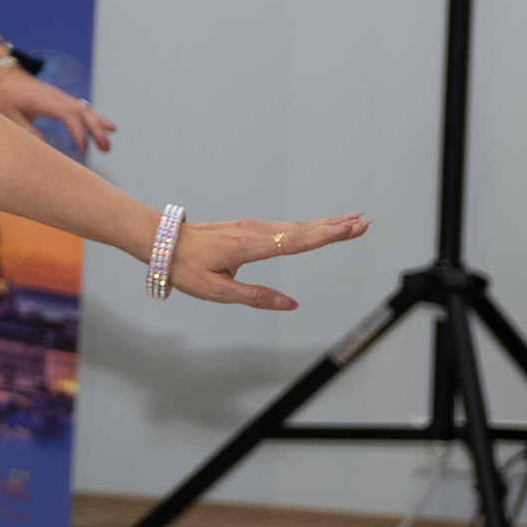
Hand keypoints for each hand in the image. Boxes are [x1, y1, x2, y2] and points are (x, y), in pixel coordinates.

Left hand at [0, 65, 114, 152]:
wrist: (5, 76)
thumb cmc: (6, 97)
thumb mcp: (10, 116)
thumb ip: (27, 131)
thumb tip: (44, 149)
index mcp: (43, 101)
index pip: (67, 114)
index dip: (78, 130)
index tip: (84, 148)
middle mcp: (56, 97)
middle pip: (82, 111)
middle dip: (96, 129)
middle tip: (105, 148)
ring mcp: (61, 97)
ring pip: (86, 109)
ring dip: (99, 126)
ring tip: (109, 144)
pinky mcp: (63, 99)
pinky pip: (83, 108)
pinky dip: (96, 119)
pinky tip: (109, 128)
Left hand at [167, 215, 369, 309]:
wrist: (161, 242)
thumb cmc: (185, 267)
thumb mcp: (217, 291)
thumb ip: (255, 297)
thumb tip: (290, 305)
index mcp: (249, 246)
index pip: (296, 242)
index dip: (326, 236)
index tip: (351, 229)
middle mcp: (254, 232)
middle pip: (302, 230)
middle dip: (335, 226)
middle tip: (366, 222)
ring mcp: (251, 227)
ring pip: (296, 226)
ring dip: (325, 223)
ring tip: (352, 221)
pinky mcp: (248, 228)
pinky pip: (284, 227)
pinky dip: (307, 225)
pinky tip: (318, 226)